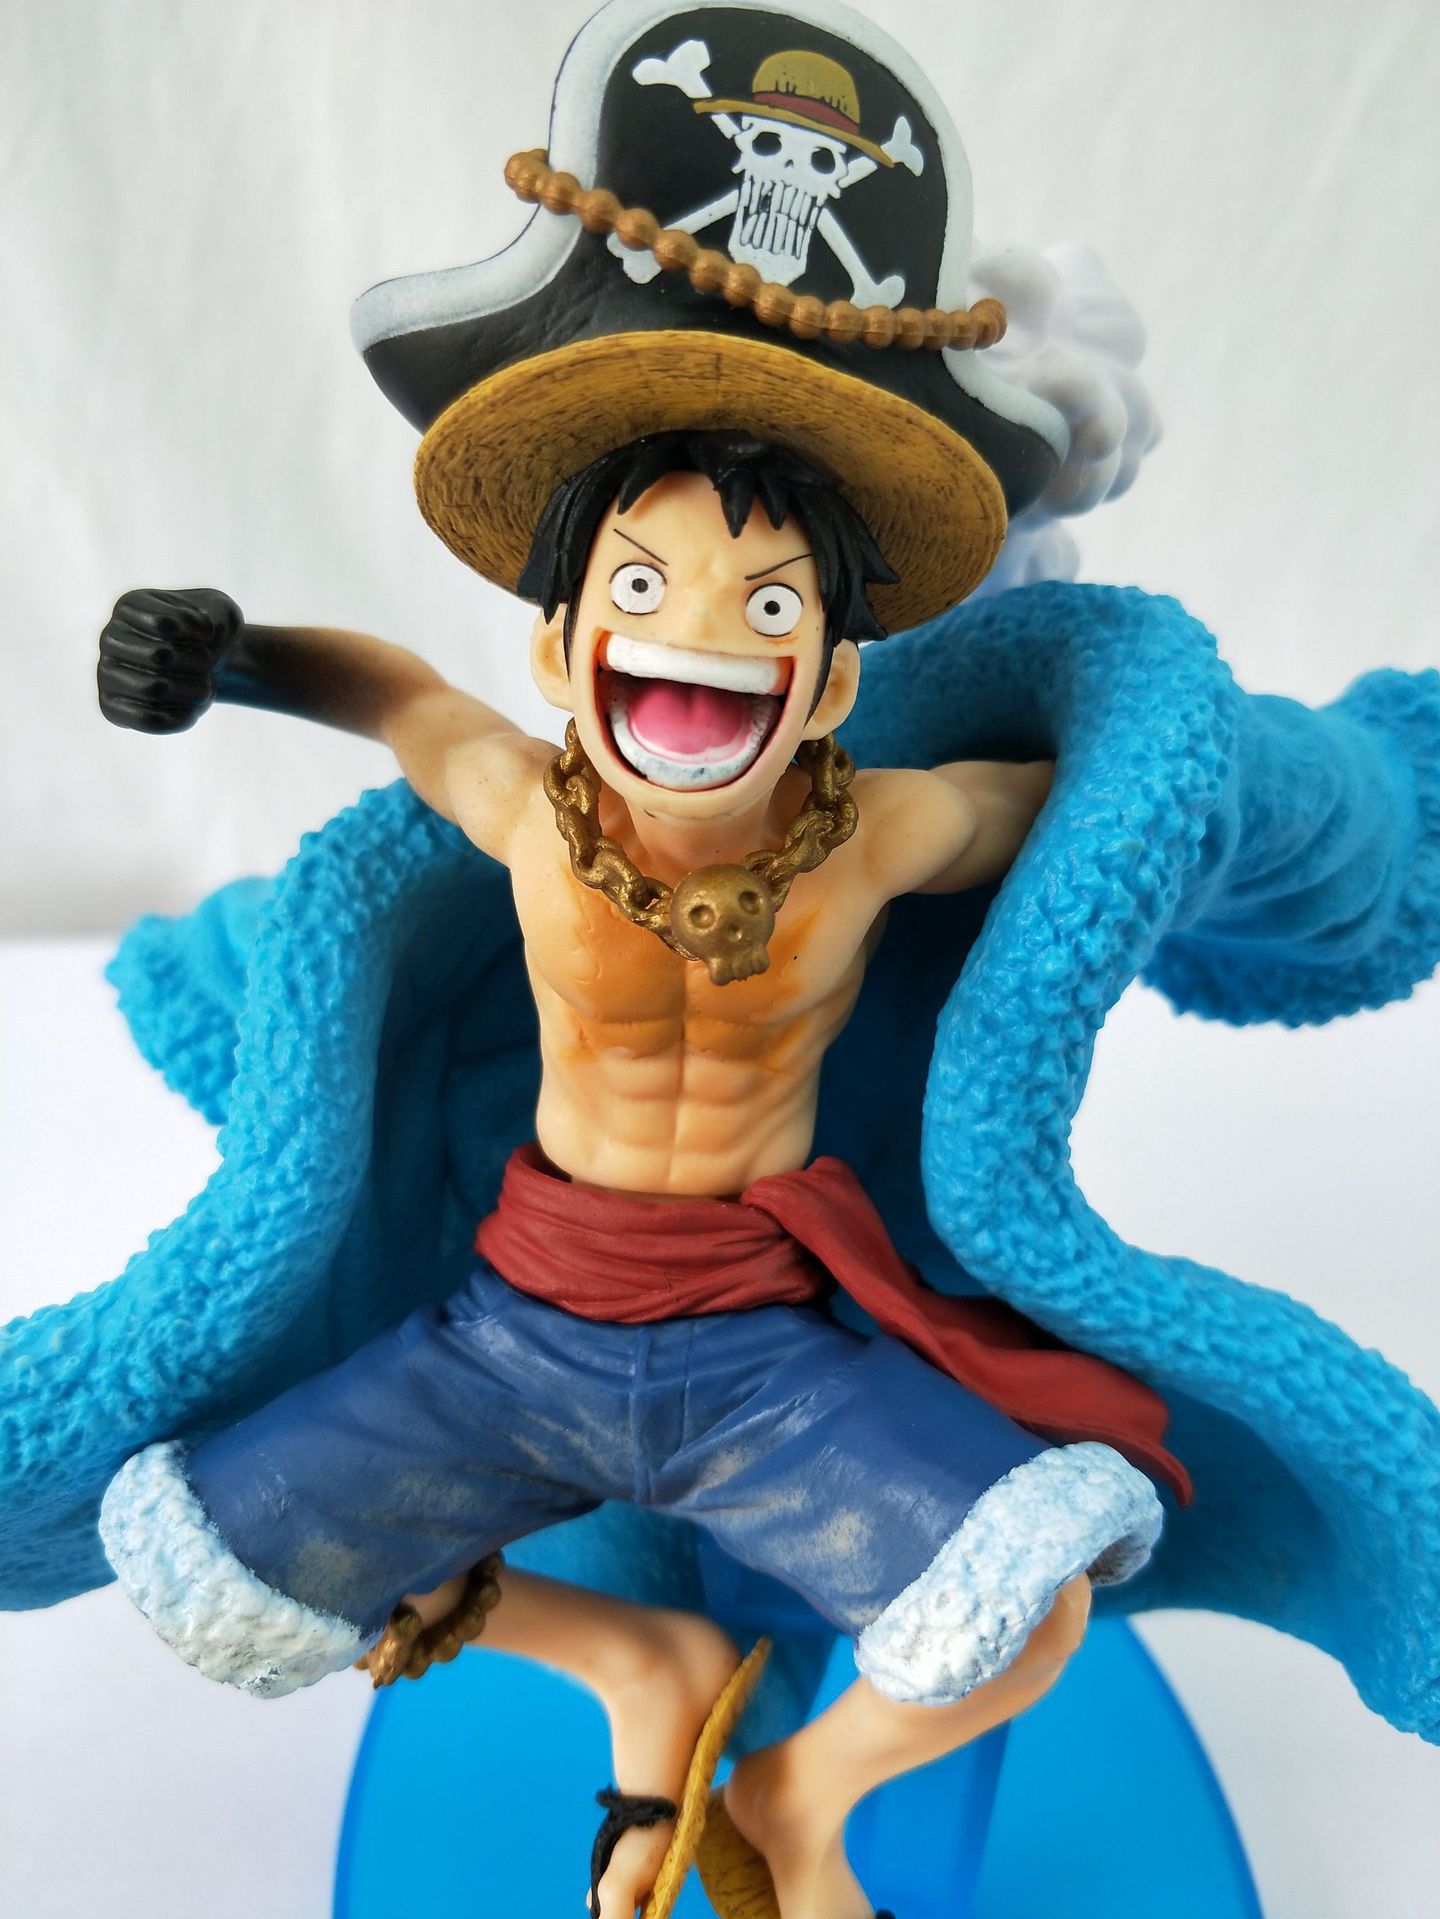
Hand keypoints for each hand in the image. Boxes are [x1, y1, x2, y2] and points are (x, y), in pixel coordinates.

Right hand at [98, 587, 242, 732]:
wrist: (204, 665)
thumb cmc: (210, 635)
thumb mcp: (224, 612)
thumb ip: (218, 617)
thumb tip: (204, 637)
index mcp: (130, 606)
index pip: (166, 625)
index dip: (201, 634)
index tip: (208, 636)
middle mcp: (110, 637)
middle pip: (160, 657)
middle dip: (198, 663)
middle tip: (209, 665)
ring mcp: (106, 673)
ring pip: (154, 690)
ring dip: (193, 691)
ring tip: (206, 687)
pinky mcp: (111, 707)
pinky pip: (147, 720)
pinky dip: (182, 717)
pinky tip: (194, 709)